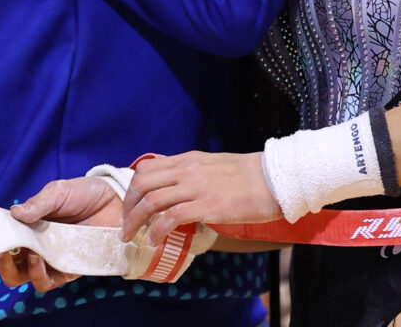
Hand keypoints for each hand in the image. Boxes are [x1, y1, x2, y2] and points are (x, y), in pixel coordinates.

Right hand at [0, 176, 120, 291]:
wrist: (118, 200)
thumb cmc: (86, 193)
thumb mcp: (60, 191)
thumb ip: (38, 203)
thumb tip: (14, 214)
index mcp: (27, 224)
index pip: (0, 239)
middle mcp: (35, 244)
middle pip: (5, 264)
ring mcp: (50, 258)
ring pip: (20, 277)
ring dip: (13, 270)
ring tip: (24, 254)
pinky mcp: (67, 269)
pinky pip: (46, 282)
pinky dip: (37, 276)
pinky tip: (39, 261)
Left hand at [122, 151, 280, 246]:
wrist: (273, 179)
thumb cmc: (247, 176)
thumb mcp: (213, 166)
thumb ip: (192, 173)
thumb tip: (176, 187)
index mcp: (189, 159)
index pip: (147, 167)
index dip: (133, 189)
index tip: (131, 207)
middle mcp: (188, 169)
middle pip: (143, 183)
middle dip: (128, 206)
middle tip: (127, 226)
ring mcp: (196, 186)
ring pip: (152, 200)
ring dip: (137, 222)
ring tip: (133, 237)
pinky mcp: (207, 205)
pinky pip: (171, 217)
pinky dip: (158, 231)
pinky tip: (156, 241)